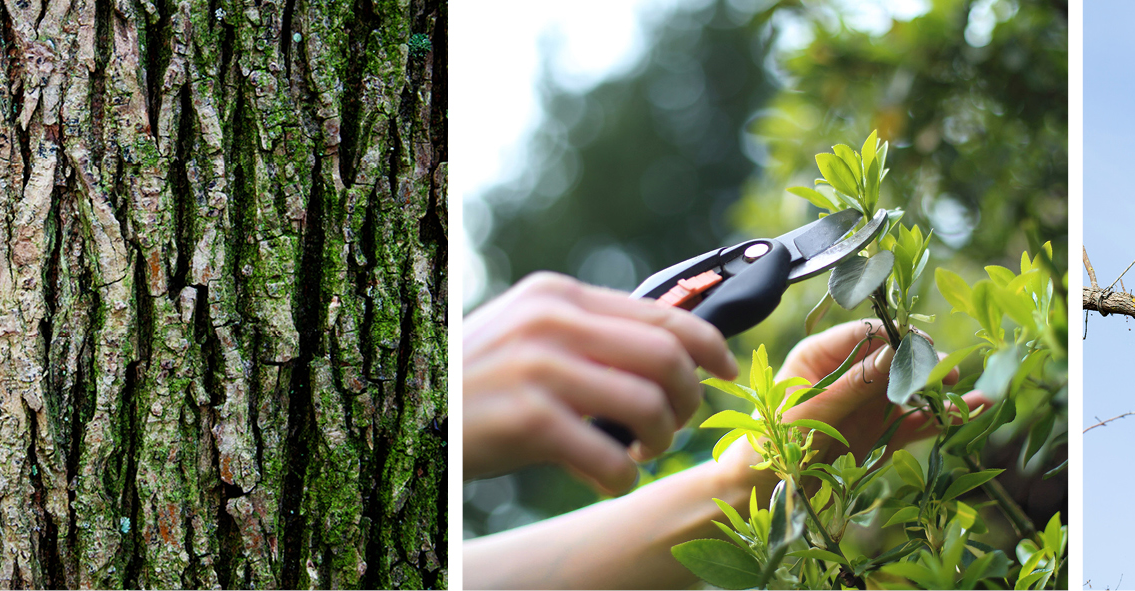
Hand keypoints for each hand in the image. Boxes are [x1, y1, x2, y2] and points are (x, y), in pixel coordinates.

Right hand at [463, 272, 739, 494]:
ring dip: (660, 440)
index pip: (663, 309)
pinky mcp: (528, 419)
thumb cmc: (473, 389)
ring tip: (641, 455)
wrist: (405, 417)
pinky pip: (610, 455)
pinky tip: (607, 480)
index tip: (728, 372)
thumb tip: (665, 349)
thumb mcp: (524, 339)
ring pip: (649, 403)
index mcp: (556, 295)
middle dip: (689, 399)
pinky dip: (621, 477)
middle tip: (676, 428)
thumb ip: (583, 334)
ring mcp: (538, 368)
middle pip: (668, 354)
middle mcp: (551, 321)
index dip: (711, 345)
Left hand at [717, 320, 979, 481]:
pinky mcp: (877, 433)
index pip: (866, 333)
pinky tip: (964, 415)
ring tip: (973, 400)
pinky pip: (911, 422)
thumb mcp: (813, 409)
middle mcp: (847, 374)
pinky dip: (936, 420)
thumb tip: (896, 353)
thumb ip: (856, 384)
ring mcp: (865, 404)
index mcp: (820, 356)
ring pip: (909, 392)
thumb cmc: (772, 443)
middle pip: (895, 361)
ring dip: (939, 396)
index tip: (924, 345)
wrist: (760, 491)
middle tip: (951, 375)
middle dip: (925, 368)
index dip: (898, 336)